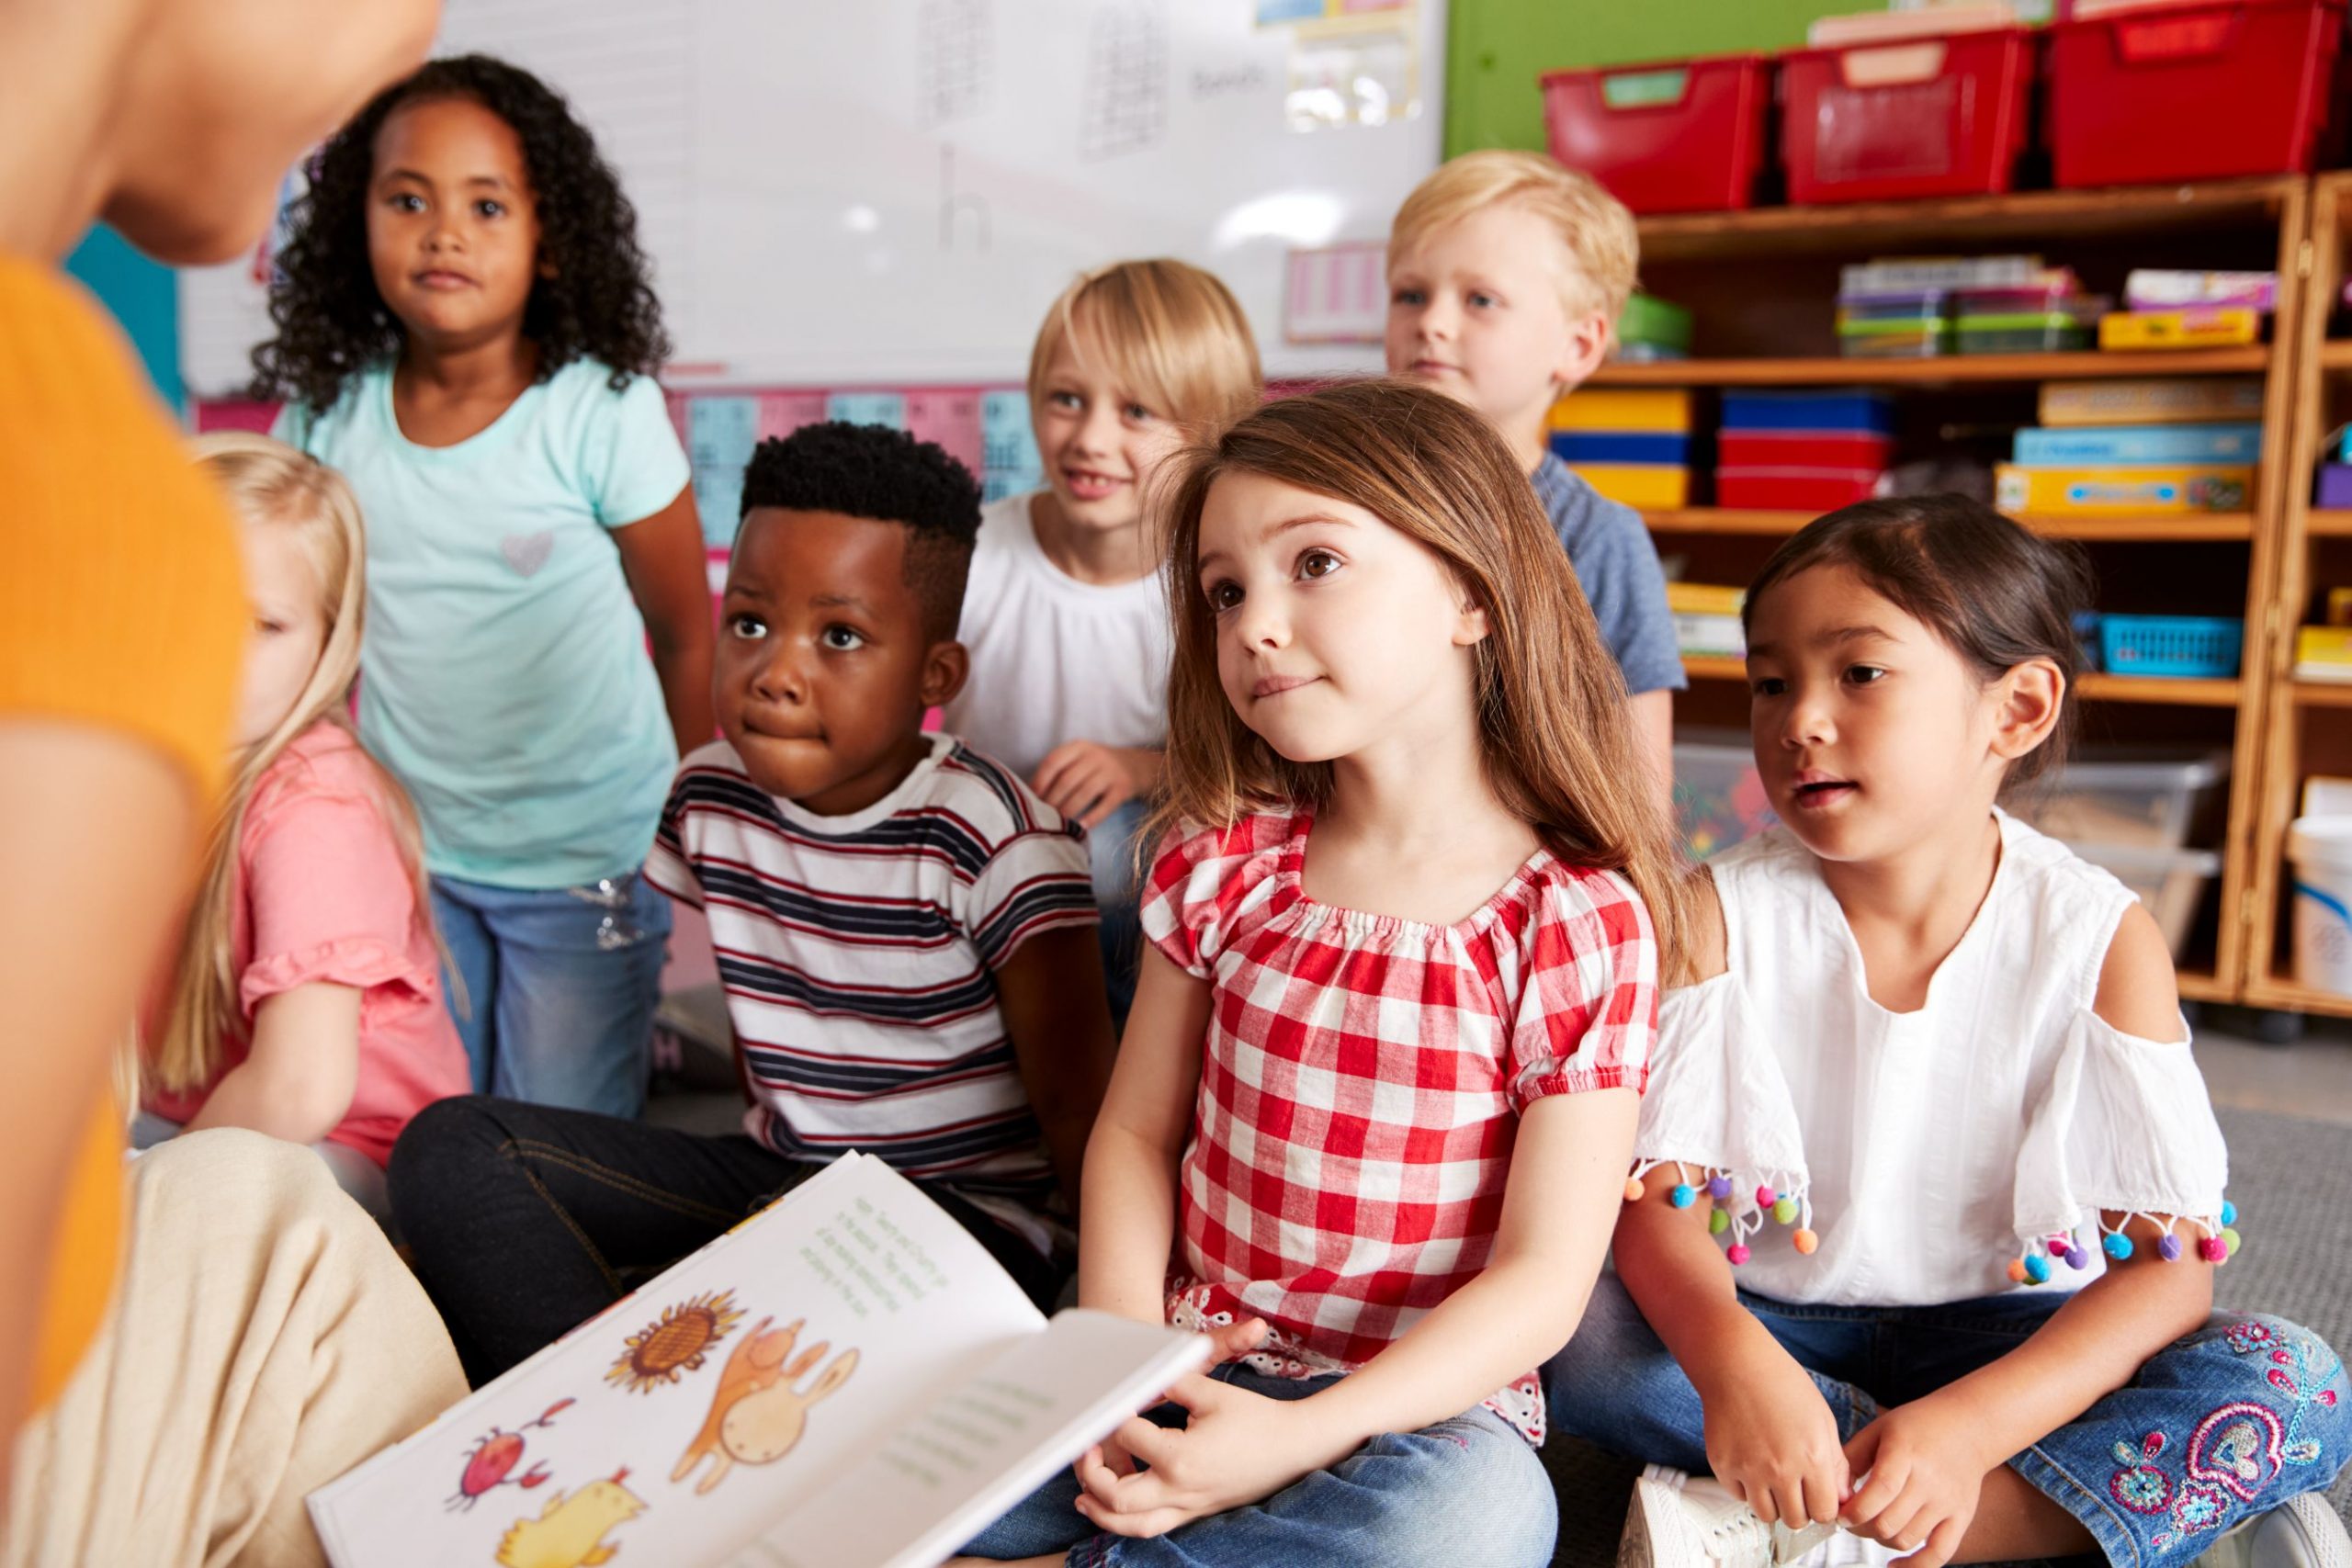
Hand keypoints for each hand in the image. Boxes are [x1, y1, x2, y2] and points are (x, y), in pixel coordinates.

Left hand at [1032, 741, 1145, 828]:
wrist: (1138, 766)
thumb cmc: (1098, 766)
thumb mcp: (1080, 758)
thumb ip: (1060, 770)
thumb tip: (1030, 794)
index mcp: (1079, 747)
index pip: (1054, 762)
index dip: (1040, 781)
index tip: (1030, 798)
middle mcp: (1095, 756)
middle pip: (1067, 780)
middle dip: (1052, 800)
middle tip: (1042, 816)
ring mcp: (1111, 772)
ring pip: (1084, 793)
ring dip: (1068, 810)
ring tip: (1057, 823)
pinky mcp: (1123, 788)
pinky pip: (1104, 806)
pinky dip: (1091, 818)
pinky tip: (1080, 827)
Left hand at [1073, 1372, 1353, 1537]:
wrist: (1294, 1447)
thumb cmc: (1254, 1417)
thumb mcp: (1211, 1391)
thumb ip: (1170, 1381)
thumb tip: (1139, 1375)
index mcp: (1180, 1457)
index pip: (1126, 1437)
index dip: (1113, 1415)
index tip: (1110, 1398)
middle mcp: (1179, 1489)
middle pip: (1116, 1496)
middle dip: (1092, 1473)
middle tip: (1086, 1447)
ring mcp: (1188, 1507)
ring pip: (1131, 1525)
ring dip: (1101, 1511)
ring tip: (1083, 1492)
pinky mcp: (1196, 1513)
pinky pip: (1152, 1528)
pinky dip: (1125, 1523)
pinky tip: (1112, 1508)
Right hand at [1698, 1338, 1847, 1526]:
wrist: (1737, 1364)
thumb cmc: (1783, 1385)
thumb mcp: (1823, 1420)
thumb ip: (1835, 1464)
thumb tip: (1842, 1499)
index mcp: (1812, 1457)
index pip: (1825, 1513)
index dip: (1824, 1508)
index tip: (1819, 1498)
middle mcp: (1780, 1468)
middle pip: (1796, 1520)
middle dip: (1800, 1509)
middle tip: (1796, 1490)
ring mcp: (1749, 1469)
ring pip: (1767, 1515)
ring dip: (1773, 1504)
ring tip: (1773, 1480)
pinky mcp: (1723, 1465)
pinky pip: (1740, 1496)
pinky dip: (1747, 1489)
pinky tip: (1752, 1465)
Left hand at [1840, 1398, 1994, 1567]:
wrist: (1969, 1425)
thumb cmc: (1919, 1425)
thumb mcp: (1880, 1429)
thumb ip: (1852, 1458)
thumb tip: (1830, 1490)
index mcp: (1905, 1454)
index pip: (1879, 1492)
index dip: (1854, 1511)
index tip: (1838, 1514)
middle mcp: (1929, 1481)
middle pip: (1888, 1522)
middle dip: (1859, 1528)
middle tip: (1850, 1520)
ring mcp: (1947, 1502)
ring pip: (1906, 1539)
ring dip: (1880, 1540)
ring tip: (1871, 1527)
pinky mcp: (1961, 1517)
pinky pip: (1939, 1554)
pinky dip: (1915, 1566)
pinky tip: (1894, 1564)